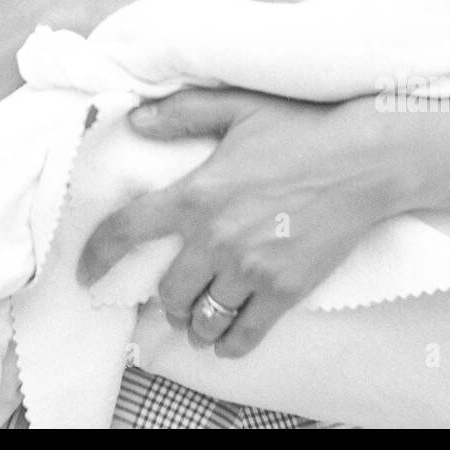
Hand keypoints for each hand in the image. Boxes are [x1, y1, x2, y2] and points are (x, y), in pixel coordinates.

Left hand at [76, 88, 417, 357]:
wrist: (364, 159)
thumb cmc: (301, 127)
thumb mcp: (237, 106)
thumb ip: (183, 113)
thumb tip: (136, 119)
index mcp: (197, 193)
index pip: (128, 231)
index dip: (97, 256)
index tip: (85, 273)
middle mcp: (216, 238)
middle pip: (169, 290)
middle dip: (167, 295)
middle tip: (174, 292)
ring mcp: (251, 269)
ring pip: (202, 318)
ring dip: (194, 321)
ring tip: (198, 316)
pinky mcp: (284, 290)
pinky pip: (243, 334)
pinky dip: (229, 343)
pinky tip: (226, 338)